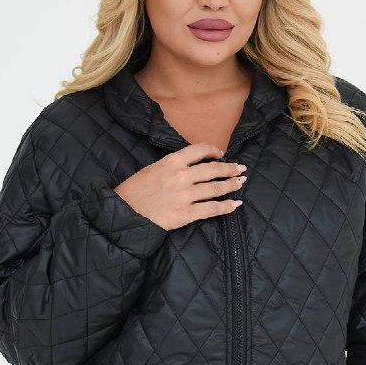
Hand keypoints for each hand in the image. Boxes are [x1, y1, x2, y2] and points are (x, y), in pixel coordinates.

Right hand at [114, 142, 246, 230]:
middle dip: (229, 168)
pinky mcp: (186, 214)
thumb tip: (190, 166)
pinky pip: (212, 209)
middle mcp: (181, 176)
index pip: (199, 150)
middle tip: (240, 169)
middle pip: (212, 169)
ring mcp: (185, 196)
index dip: (213, 151)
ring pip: (216, 188)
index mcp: (171, 162)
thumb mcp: (152, 169)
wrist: (124, 213)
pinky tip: (236, 204)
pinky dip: (226, 207)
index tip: (221, 154)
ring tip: (240, 183)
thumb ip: (172, 166)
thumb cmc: (134, 191)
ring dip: (231, 185)